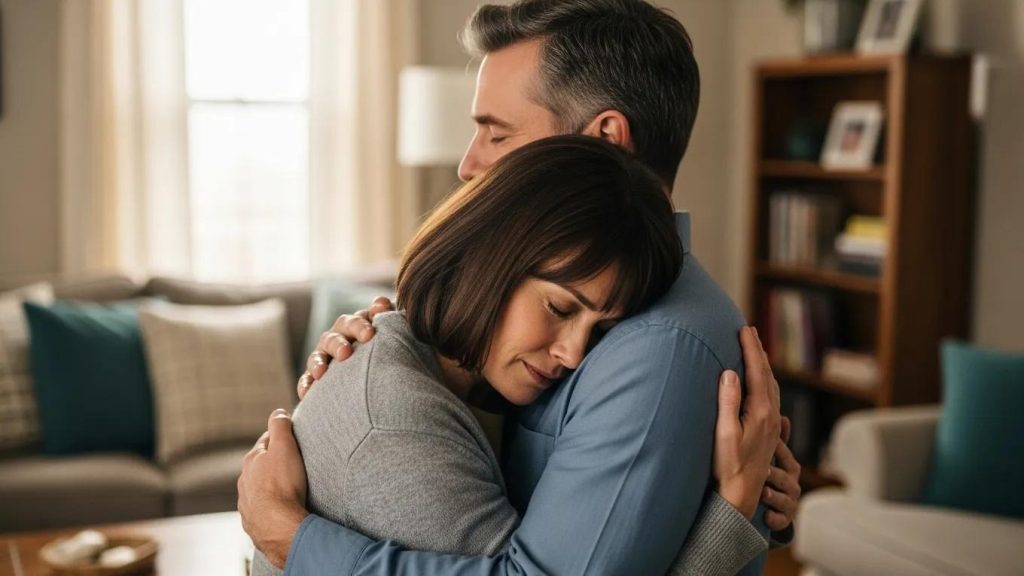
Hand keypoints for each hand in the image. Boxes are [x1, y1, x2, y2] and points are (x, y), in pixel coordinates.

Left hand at [237, 409, 308, 568]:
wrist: (279, 527)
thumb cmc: (283, 486)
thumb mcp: (285, 448)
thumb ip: (280, 427)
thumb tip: (278, 411)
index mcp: (251, 460)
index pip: (266, 441)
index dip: (280, 438)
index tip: (291, 439)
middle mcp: (244, 481)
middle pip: (261, 466)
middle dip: (274, 463)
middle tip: (293, 463)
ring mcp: (247, 503)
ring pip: (259, 488)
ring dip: (271, 485)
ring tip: (288, 488)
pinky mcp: (253, 522)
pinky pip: (262, 509)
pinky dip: (270, 506)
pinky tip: (281, 508)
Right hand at [296, 296, 394, 399]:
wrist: (381, 371)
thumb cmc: (389, 348)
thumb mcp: (391, 331)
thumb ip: (386, 316)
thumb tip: (382, 303)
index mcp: (356, 325)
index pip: (355, 321)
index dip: (360, 326)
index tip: (370, 335)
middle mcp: (337, 338)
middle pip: (334, 337)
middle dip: (338, 344)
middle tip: (345, 354)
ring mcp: (324, 356)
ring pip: (317, 356)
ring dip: (318, 363)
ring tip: (321, 373)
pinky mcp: (316, 376)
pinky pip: (307, 379)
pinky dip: (306, 384)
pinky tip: (306, 393)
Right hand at [713, 327, 781, 519]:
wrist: (742, 494)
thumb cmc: (728, 465)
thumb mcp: (724, 432)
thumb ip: (728, 401)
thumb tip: (730, 372)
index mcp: (761, 412)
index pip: (757, 371)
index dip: (751, 348)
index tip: (744, 329)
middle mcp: (771, 415)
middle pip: (767, 375)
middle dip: (758, 351)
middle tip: (749, 331)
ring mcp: (772, 424)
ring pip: (771, 386)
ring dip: (763, 365)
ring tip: (754, 350)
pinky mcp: (769, 431)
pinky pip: (771, 396)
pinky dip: (765, 380)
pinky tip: (761, 383)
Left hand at [763, 416, 800, 530]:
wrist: (766, 511)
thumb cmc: (767, 479)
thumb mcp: (771, 459)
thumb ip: (776, 440)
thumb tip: (783, 416)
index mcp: (789, 467)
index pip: (784, 455)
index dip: (777, 449)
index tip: (766, 444)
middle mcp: (792, 484)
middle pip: (786, 476)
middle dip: (775, 473)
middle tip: (765, 470)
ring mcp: (789, 502)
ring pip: (784, 497)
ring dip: (773, 495)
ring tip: (763, 492)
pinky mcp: (784, 519)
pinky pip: (781, 519)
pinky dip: (774, 518)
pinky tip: (765, 515)